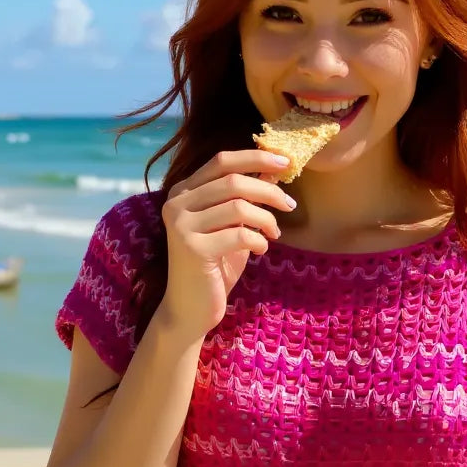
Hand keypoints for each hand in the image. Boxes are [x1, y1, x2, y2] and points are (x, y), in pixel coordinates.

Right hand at [157, 149, 294, 340]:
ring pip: (239, 206)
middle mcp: (177, 203)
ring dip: (267, 219)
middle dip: (269, 191)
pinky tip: (261, 250)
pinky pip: (240, 234)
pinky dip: (259, 240)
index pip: (222, 161)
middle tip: (290, 205)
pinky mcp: (192, 248)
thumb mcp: (233, 225)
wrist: (191, 309)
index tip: (286, 161)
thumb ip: (246, 197)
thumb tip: (274, 168)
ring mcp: (181, 225)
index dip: (256, 157)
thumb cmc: (215, 265)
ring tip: (275, 233)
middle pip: (234, 181)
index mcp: (183, 191)